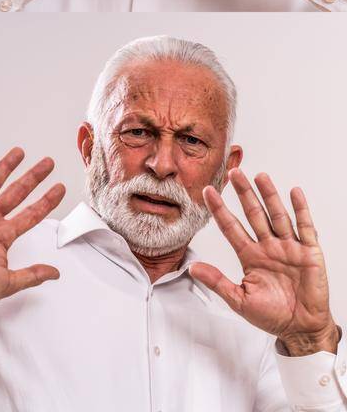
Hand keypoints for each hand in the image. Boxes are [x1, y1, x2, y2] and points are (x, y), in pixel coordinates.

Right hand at [0, 148, 64, 315]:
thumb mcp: (7, 283)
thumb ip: (31, 275)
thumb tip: (54, 273)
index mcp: (2, 237)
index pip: (30, 214)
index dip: (46, 201)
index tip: (60, 188)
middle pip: (16, 193)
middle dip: (32, 178)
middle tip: (47, 163)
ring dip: (6, 167)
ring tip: (20, 152)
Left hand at [190, 170, 340, 357]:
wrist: (302, 330)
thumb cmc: (273, 316)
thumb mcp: (240, 300)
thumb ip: (218, 282)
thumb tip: (192, 268)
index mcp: (250, 256)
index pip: (231, 227)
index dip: (219, 209)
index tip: (207, 191)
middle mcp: (268, 247)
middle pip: (253, 214)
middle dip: (244, 193)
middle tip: (234, 172)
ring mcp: (289, 248)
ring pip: (277, 216)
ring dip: (269, 196)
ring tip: (260, 176)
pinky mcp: (310, 254)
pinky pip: (305, 228)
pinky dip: (301, 210)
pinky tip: (294, 192)